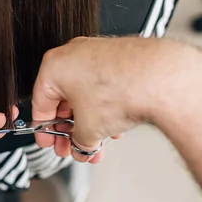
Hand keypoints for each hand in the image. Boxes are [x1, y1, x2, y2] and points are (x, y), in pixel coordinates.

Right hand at [32, 37, 191, 162]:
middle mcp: (73, 54)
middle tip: (74, 148)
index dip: (44, 131)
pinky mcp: (117, 57)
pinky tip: (114, 127)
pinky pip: (103, 87)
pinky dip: (105, 108)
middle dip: (71, 130)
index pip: (40, 105)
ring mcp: (96, 53)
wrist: (161, 77)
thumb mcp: (88, 129)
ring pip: (86, 95)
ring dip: (91, 123)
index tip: (49, 142)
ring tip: (99, 143)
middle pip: (64, 100)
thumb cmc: (122, 90)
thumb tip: (80, 147)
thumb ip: (77, 143)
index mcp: (54, 66)